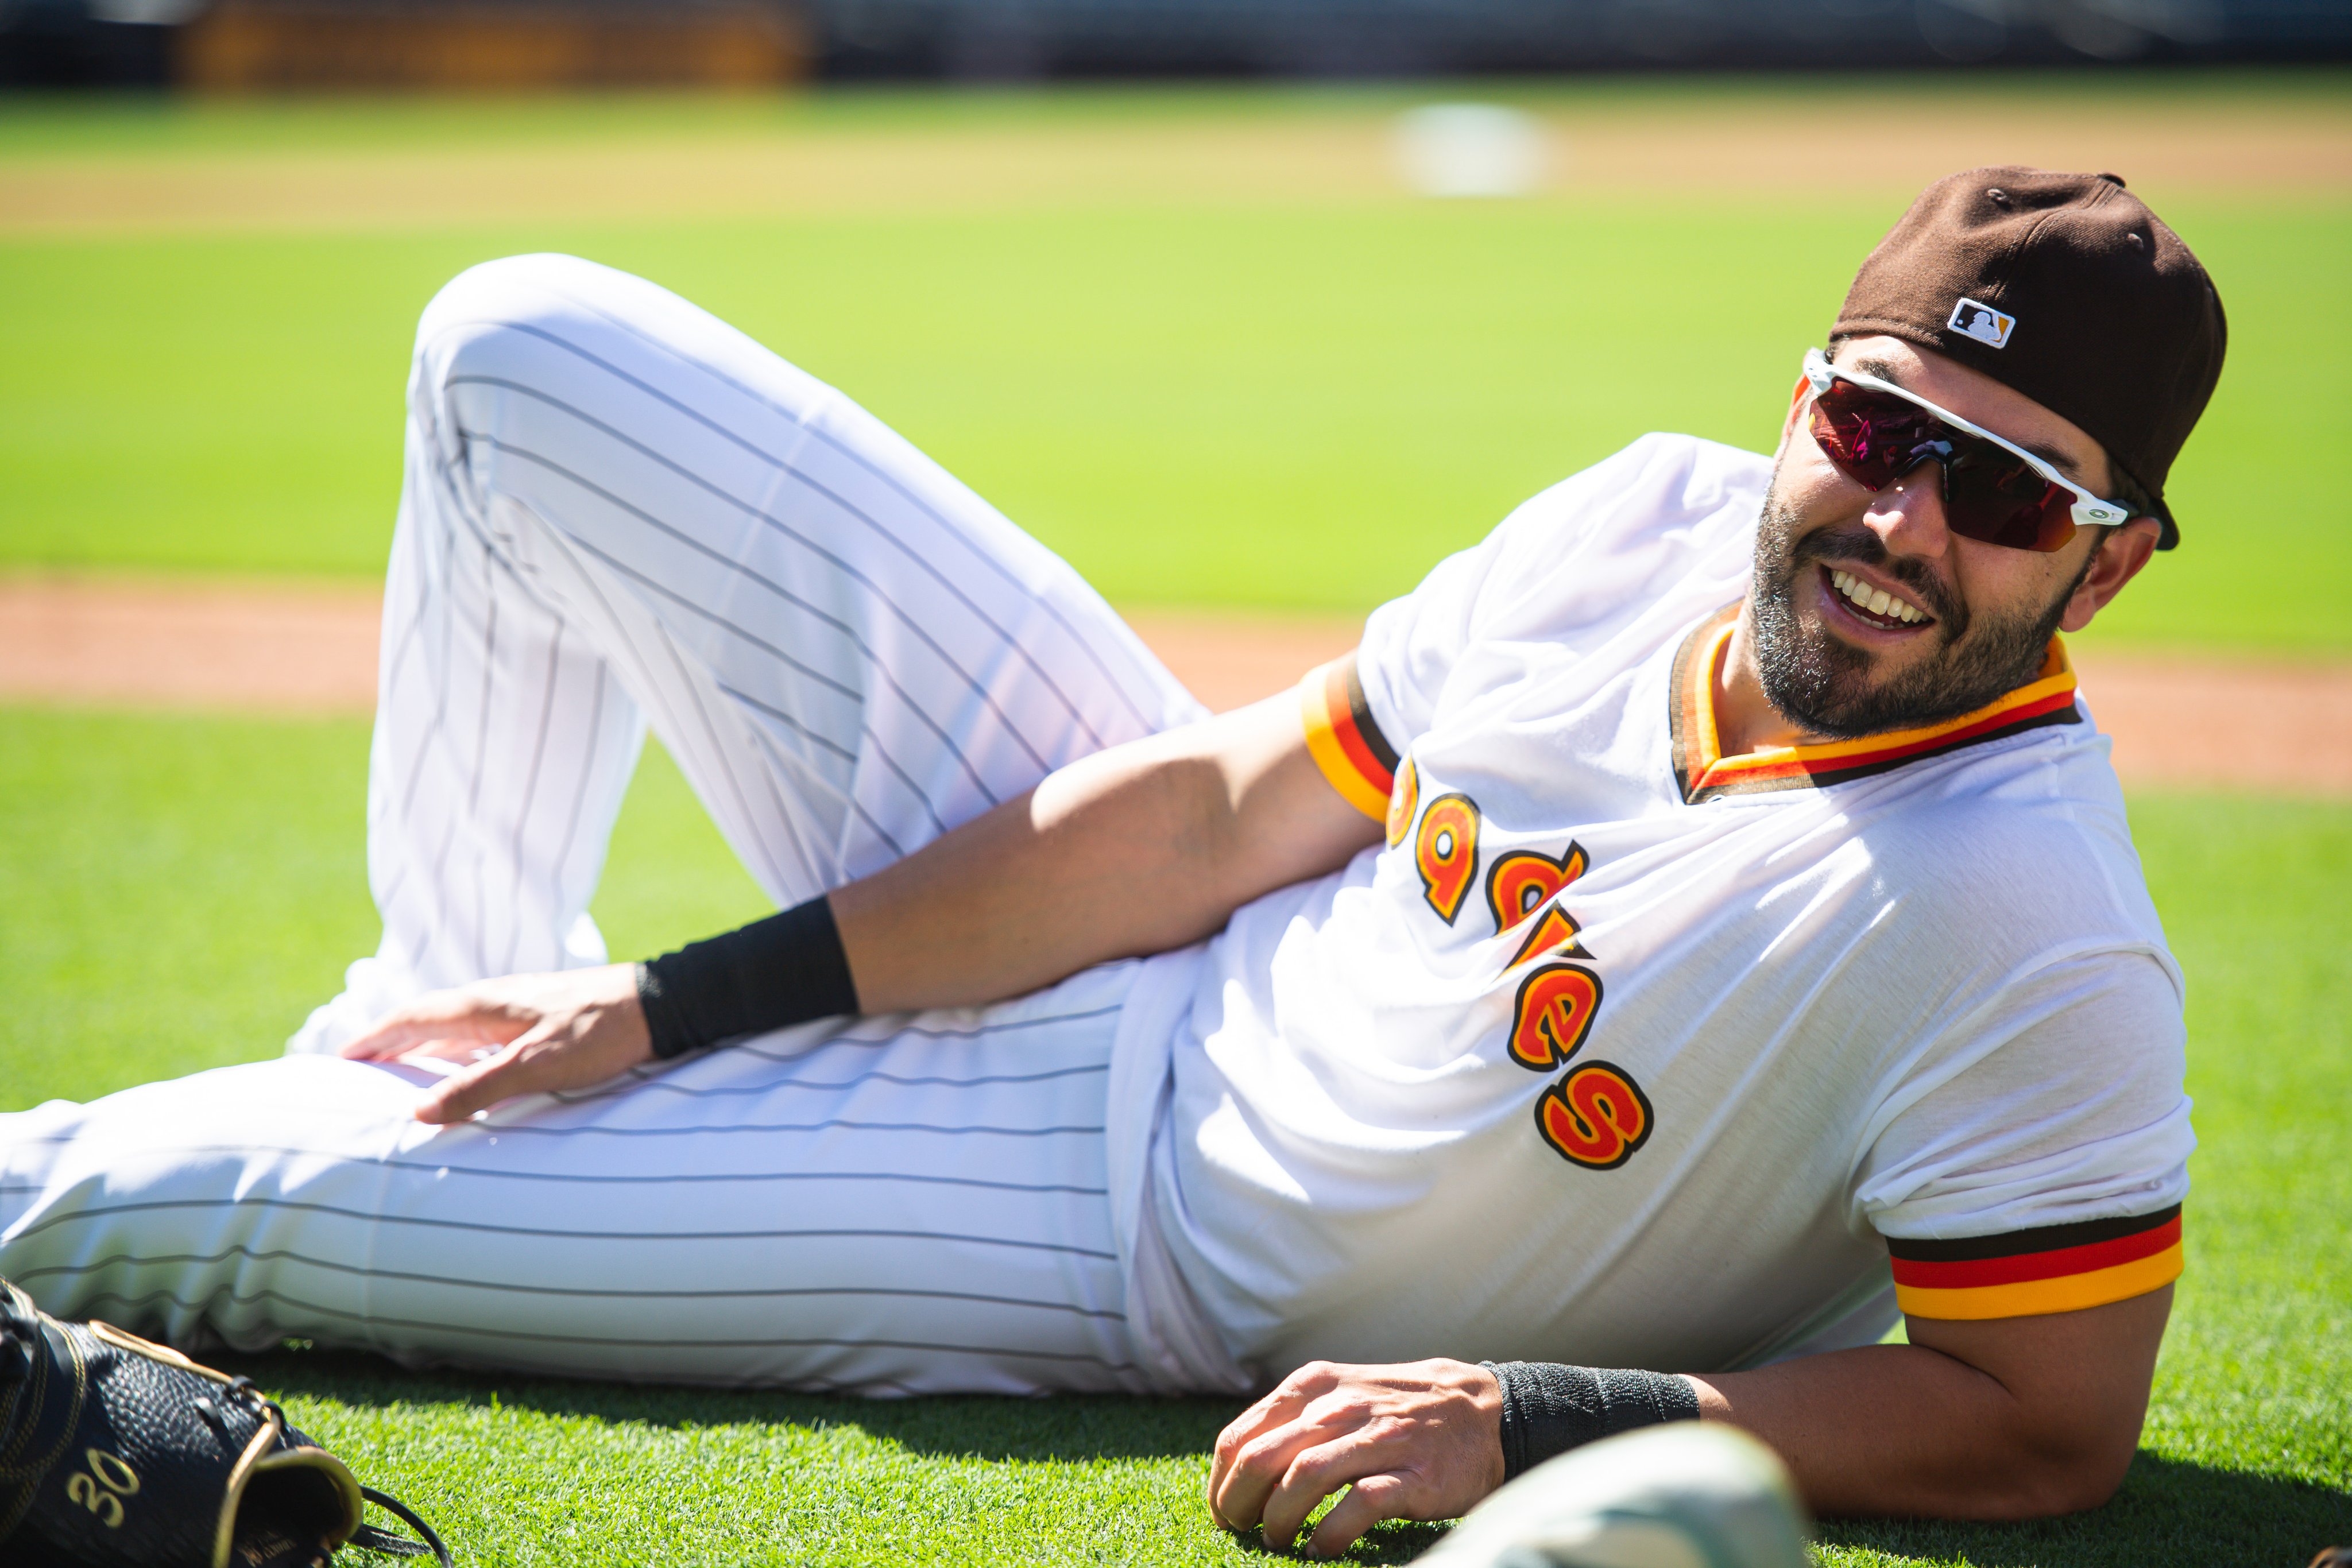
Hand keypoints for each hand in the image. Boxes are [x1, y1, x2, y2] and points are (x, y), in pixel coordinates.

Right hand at [340, 963, 652, 1123]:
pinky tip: (465, 1065)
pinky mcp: (541, 1017)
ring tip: (399, 1070)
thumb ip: (480, 1088)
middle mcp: (494, 1000)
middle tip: (357, 1065)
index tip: (340, 1056)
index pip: (412, 1018)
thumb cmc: (601, 1032)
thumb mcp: (538, 1065)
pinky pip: (482, 1032)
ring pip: (455, 1026)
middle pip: (427, 1020)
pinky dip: (459, 1049)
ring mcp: (518, 1007)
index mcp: (483, 1005)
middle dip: (389, 1041)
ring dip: (423, 1045)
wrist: (660, 1004)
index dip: (374, 1038)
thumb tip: (420, 1113)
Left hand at [1206, 1358, 1506, 1558]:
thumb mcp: (1339, 1394)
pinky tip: (1322, 1547)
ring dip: (1279, 1519)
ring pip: (1303, 1478)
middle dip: (1238, 1504)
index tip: (1222, 1511)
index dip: (1221, 1482)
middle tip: (1241, 1531)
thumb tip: (1236, 1465)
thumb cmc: (1397, 1409)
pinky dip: (1331, 1533)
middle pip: (1262, 1459)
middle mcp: (1341, 1406)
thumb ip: (1293, 1420)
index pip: (1241, 1436)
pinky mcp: (1414, 1475)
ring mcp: (1380, 1439)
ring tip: (1278, 1539)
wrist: (1482, 1410)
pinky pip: (1359, 1505)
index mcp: (1314, 1386)